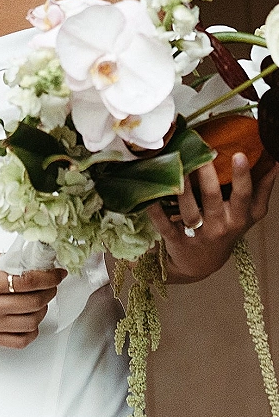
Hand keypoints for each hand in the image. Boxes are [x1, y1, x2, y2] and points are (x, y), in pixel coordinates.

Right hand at [0, 252, 65, 347]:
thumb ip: (7, 262)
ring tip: (40, 299)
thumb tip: (33, 263)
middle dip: (49, 291)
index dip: (49, 277)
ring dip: (42, 310)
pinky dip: (31, 331)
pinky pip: (19, 341)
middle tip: (51, 284)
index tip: (58, 273)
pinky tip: (30, 320)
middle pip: (34, 302)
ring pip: (31, 322)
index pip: (29, 281)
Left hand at [147, 153, 276, 282]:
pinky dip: (156, 210)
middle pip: (212, 198)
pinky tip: (151, 195)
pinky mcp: (176, 239)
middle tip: (201, 153)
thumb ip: (261, 190)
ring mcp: (197, 233)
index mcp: (239, 217)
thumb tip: (274, 162)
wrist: (202, 263)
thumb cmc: (228, 230)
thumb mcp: (250, 215)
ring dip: (181, 187)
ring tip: (176, 164)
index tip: (239, 154)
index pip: (244, 195)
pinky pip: (164, 224)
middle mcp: (219, 226)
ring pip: (188, 208)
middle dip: (207, 175)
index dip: (242, 176)